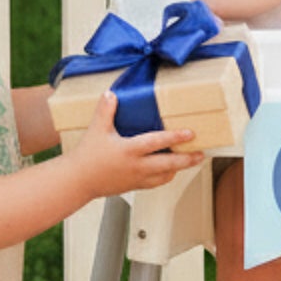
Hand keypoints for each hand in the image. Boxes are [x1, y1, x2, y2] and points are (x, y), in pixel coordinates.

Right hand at [66, 92, 204, 198]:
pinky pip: (155, 183)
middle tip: (202, 153)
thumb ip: (105, 110)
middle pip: (168, 164)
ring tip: (191, 160)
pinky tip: (170, 171)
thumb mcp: (96, 129)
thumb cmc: (87, 155)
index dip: (174, 137)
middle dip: (187, 159)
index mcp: (129, 150)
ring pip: (164, 176)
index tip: (190, 133)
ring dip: (179, 169)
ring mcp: (136, 178)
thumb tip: (111, 93)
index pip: (156, 143)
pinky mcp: (134, 186)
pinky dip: (166, 177)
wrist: (78, 181)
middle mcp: (136, 166)